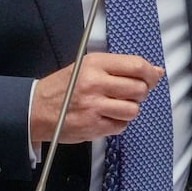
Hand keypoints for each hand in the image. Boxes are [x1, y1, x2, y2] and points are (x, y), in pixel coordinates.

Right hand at [30, 52, 163, 143]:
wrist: (35, 109)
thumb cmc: (64, 87)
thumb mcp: (88, 66)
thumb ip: (121, 67)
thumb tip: (156, 71)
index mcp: (95, 64)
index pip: (136, 66)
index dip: (150, 73)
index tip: (152, 77)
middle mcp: (95, 83)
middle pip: (139, 89)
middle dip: (141, 92)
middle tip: (130, 93)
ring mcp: (94, 106)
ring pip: (133, 110)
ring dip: (129, 109)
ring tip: (116, 106)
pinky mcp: (92, 126)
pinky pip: (121, 126)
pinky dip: (118, 123)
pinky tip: (105, 117)